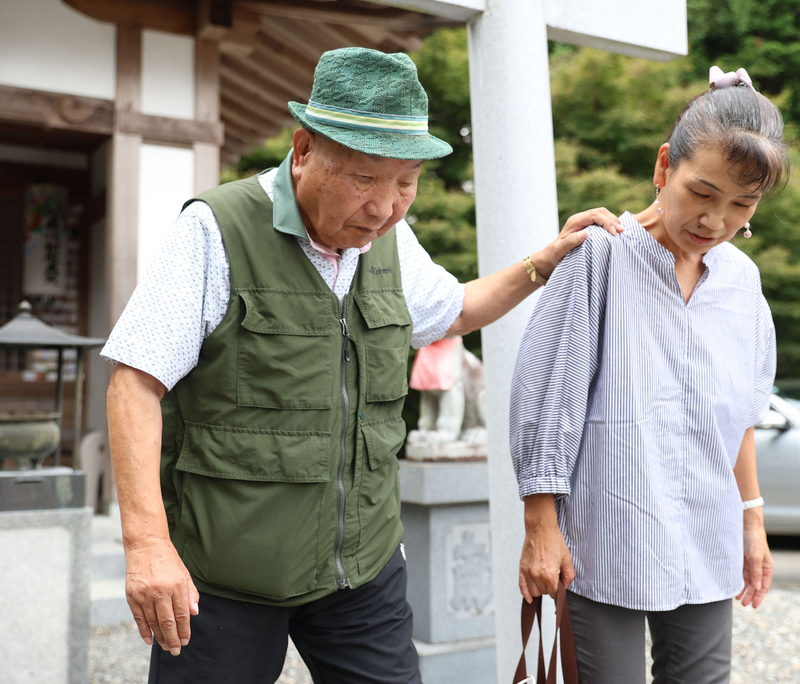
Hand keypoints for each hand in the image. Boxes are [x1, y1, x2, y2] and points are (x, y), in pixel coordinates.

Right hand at [125, 538, 199, 654]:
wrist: (146, 546)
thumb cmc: (168, 560)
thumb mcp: (184, 573)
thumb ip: (190, 593)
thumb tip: (194, 613)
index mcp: (177, 585)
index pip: (182, 614)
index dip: (184, 630)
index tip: (186, 640)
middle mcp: (161, 591)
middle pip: (168, 622)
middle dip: (173, 639)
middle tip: (176, 650)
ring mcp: (145, 594)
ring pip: (153, 623)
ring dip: (160, 637)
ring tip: (166, 646)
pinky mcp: (132, 596)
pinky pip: (139, 618)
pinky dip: (144, 631)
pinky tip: (150, 640)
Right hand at [519, 494, 575, 600]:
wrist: (540, 528)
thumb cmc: (554, 540)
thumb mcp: (567, 558)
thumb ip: (569, 576)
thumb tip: (565, 585)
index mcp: (550, 575)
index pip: (555, 594)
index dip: (559, 590)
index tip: (560, 585)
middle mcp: (537, 576)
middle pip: (544, 593)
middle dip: (550, 588)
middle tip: (553, 576)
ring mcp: (528, 572)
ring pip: (534, 592)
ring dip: (539, 589)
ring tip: (544, 579)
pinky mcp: (522, 567)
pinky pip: (522, 586)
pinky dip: (525, 593)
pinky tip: (529, 598)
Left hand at [533, 208, 622, 279]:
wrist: (550, 257)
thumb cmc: (555, 255)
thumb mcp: (560, 250)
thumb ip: (571, 241)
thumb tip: (586, 233)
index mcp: (574, 221)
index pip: (594, 216)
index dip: (606, 222)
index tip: (614, 233)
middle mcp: (579, 219)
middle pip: (601, 212)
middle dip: (613, 220)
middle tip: (622, 231)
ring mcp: (584, 222)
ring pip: (603, 215)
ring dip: (613, 221)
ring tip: (622, 231)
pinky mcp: (587, 227)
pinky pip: (601, 221)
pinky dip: (610, 224)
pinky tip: (616, 232)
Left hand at [737, 510, 772, 607]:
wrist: (744, 525)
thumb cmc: (753, 539)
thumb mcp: (755, 557)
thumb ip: (756, 572)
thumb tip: (757, 588)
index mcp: (766, 567)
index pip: (763, 585)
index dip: (759, 596)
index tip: (753, 605)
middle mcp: (758, 567)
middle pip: (755, 585)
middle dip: (750, 595)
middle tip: (743, 604)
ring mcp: (749, 563)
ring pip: (747, 580)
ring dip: (743, 589)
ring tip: (737, 598)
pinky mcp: (740, 560)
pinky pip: (739, 573)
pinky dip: (737, 580)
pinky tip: (733, 586)